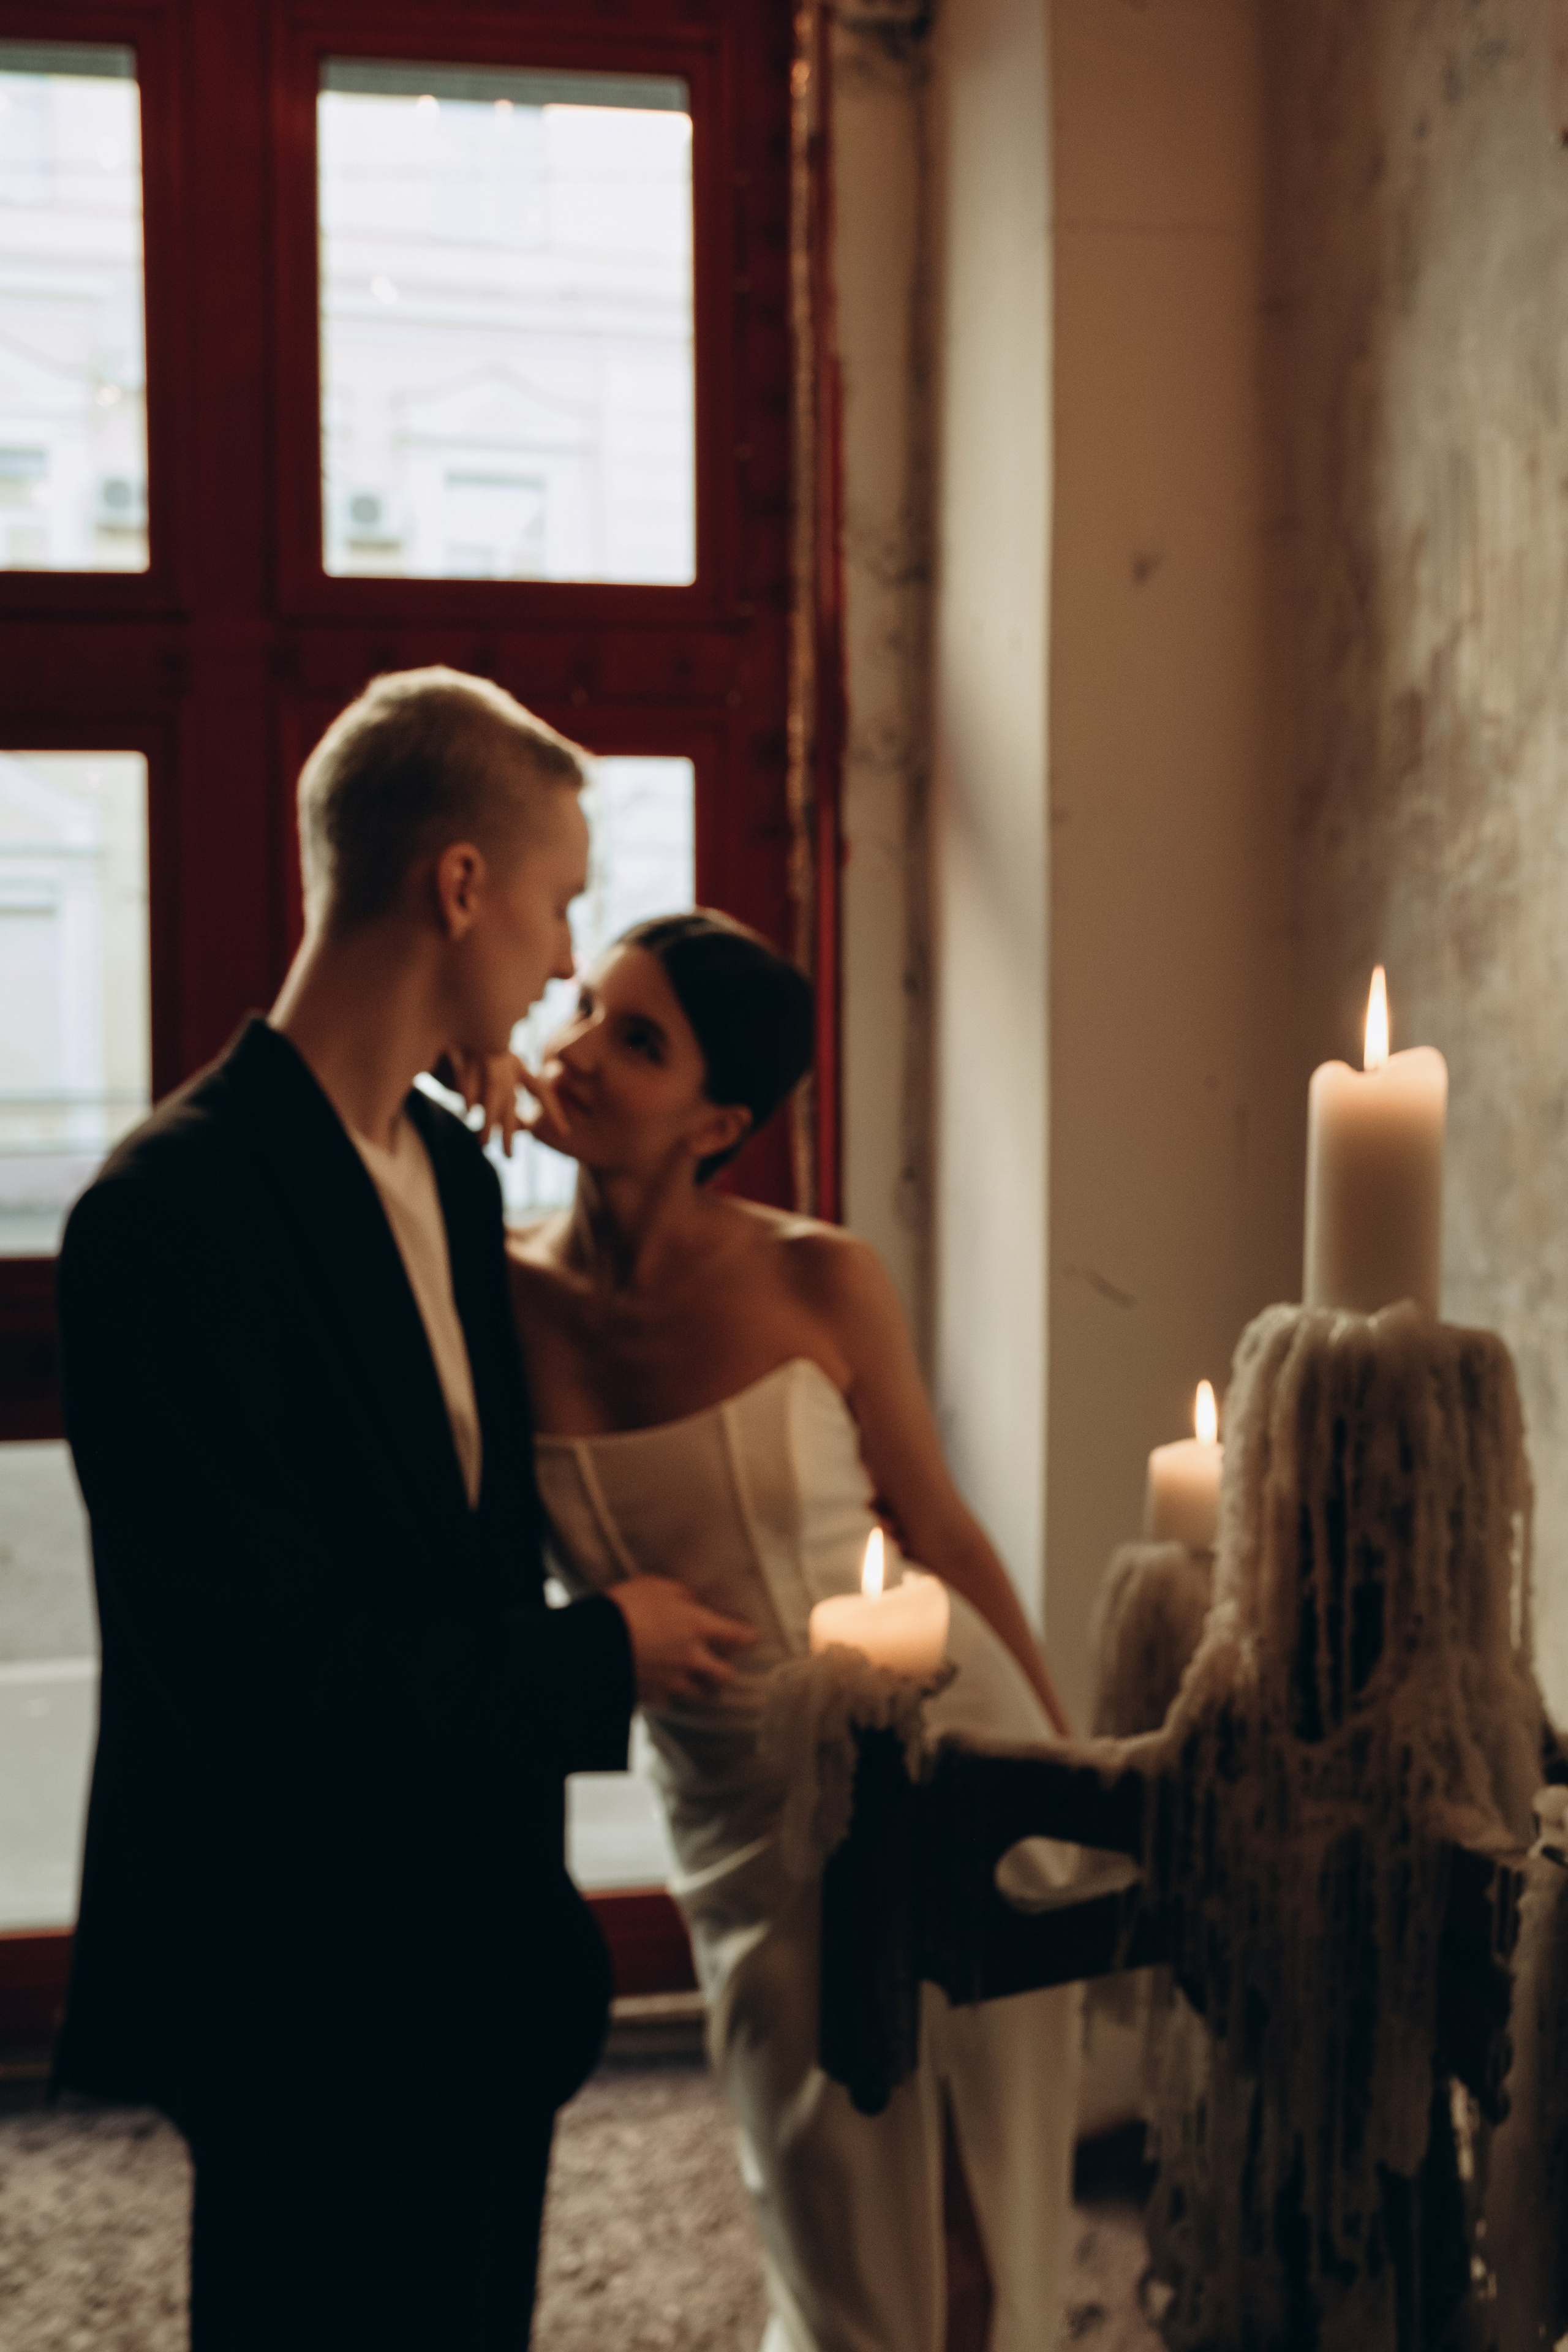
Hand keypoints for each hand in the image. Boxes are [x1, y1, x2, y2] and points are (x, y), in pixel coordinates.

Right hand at [440, 1049, 569, 1156]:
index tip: (565, 1132)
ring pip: (492, 1094)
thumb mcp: (496, 1067)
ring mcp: (484, 1057)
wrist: (459, 1014)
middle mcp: (503, 1062)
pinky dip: (468, 1094)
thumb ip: (506, 1095)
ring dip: (488, 1121)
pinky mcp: (462, 1051)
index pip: (539, 1090)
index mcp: (515, 1063)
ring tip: (484, 1146)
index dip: (552, 1110)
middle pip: (509, 1102)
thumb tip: (521, 1127)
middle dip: (508, 1130)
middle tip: (509, 1157)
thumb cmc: (479, 1046)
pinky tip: (469, 1112)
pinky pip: (467, 1077)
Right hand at [608, 1576, 757, 1704]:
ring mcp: (672, 1681)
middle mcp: (691, 1658)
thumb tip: (692, 1599)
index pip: (737, 1636)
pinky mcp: (652, 1695)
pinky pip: (669, 1701)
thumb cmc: (625, 1605)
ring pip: (699, 1694)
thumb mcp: (655, 1585)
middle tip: (723, 1667)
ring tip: (698, 1681)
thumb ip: (680, 1593)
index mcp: (697, 1627)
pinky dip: (670, 1695)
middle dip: (726, 1673)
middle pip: (724, 1676)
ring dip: (701, 1687)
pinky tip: (665, 1687)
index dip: (749, 1637)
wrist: (594, 1642)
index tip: (753, 1638)